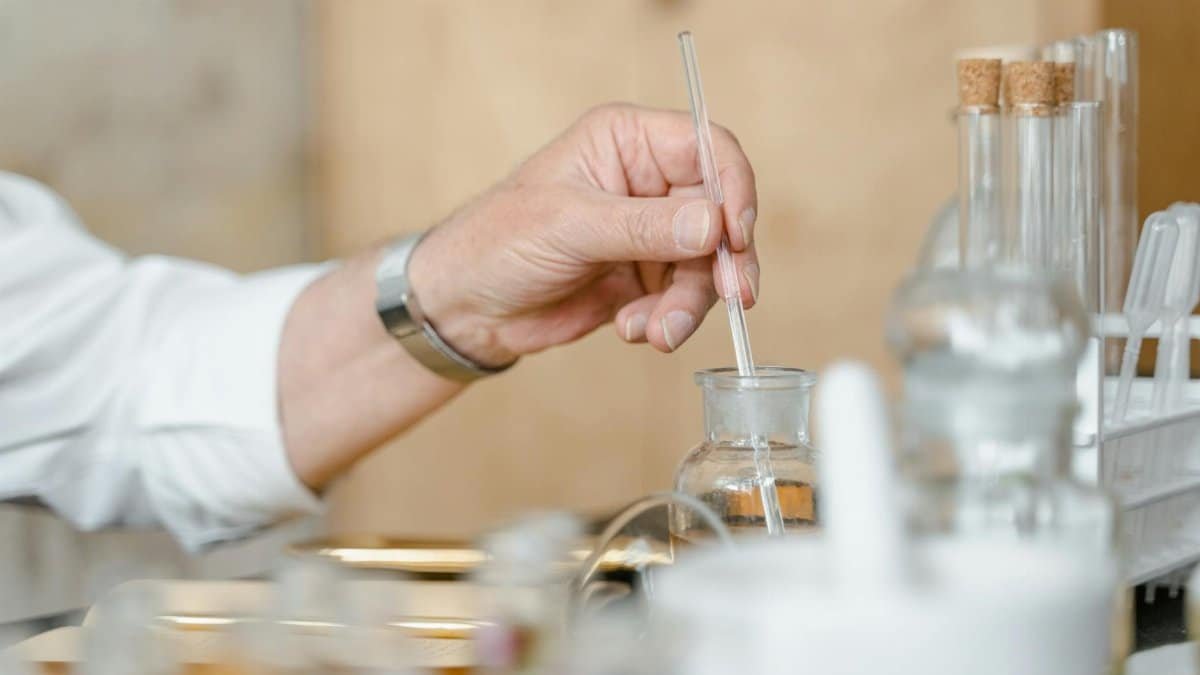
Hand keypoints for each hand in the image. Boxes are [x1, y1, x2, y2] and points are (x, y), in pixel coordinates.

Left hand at [408, 103, 758, 366]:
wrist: (466, 305)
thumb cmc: (498, 241)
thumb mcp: (570, 227)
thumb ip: (644, 227)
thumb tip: (713, 225)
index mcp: (629, 142)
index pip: (709, 149)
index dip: (733, 189)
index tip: (736, 236)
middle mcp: (648, 182)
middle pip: (720, 215)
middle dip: (722, 262)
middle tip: (733, 298)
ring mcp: (651, 232)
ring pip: (707, 265)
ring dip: (690, 303)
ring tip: (658, 332)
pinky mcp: (647, 277)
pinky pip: (684, 299)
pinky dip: (667, 320)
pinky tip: (632, 329)